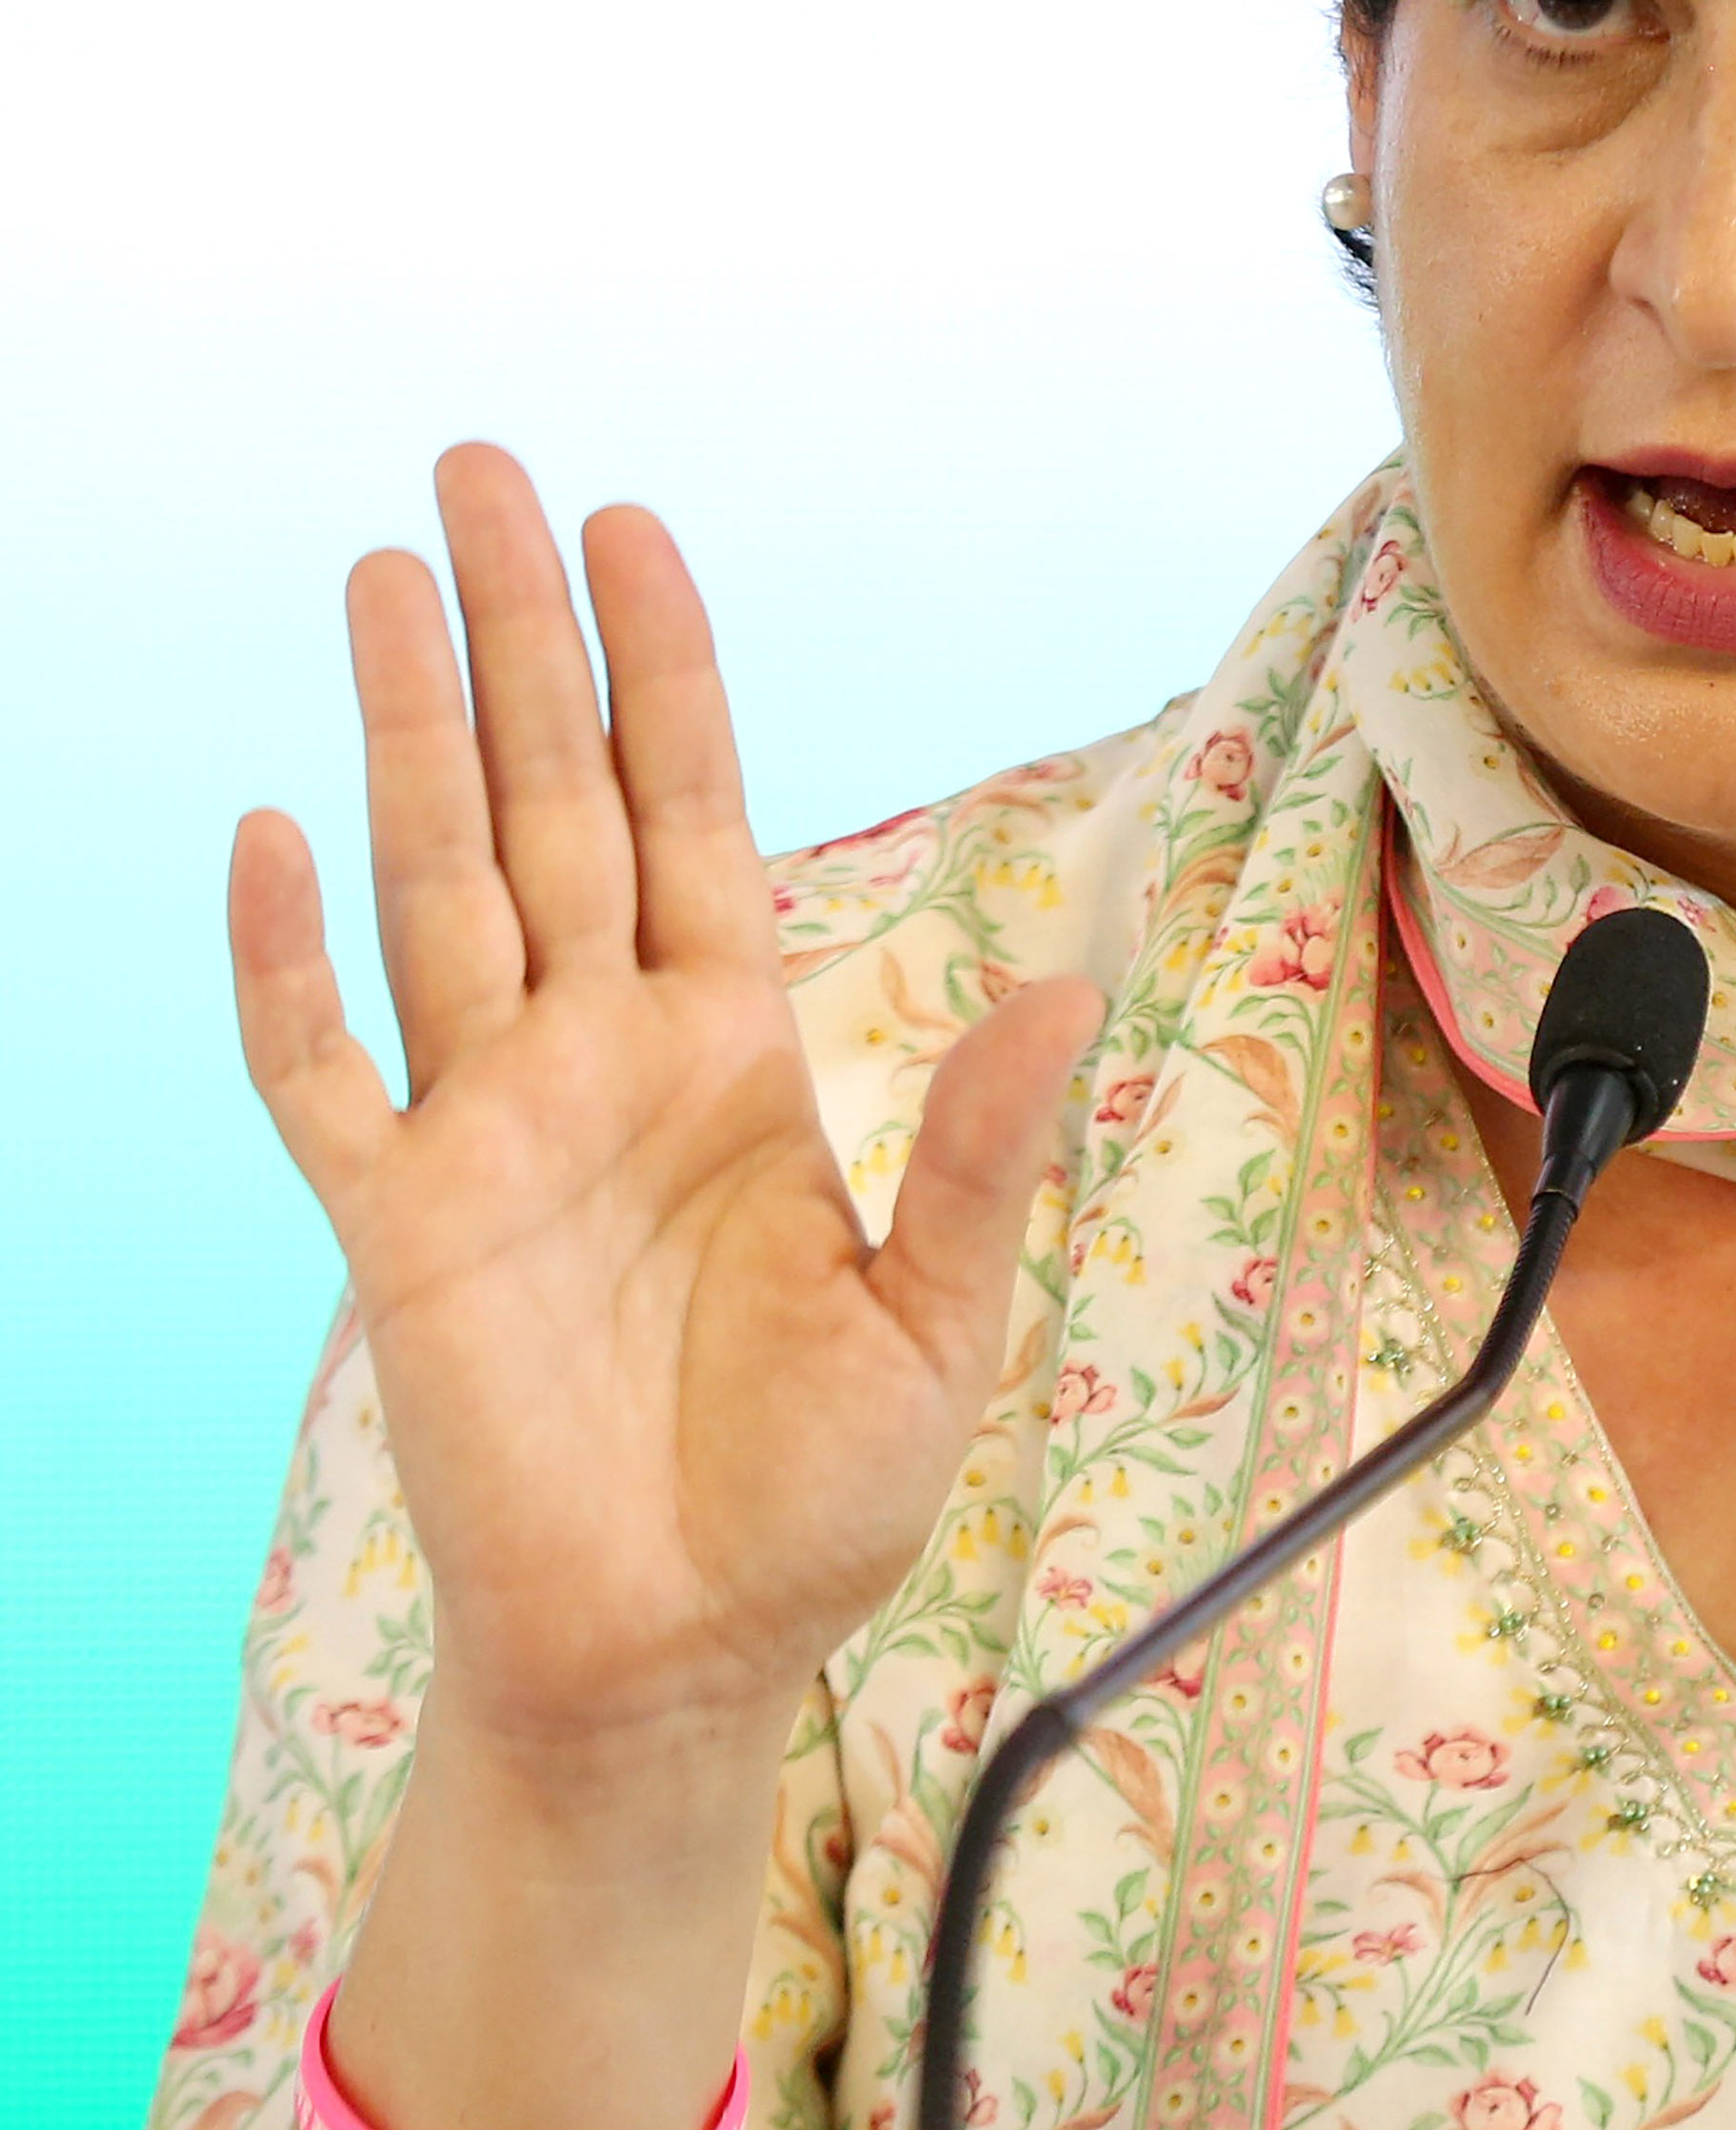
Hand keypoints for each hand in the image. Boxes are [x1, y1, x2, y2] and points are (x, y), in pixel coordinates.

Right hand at [232, 447, 1099, 1804]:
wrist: (684, 1659)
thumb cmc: (813, 1501)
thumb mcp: (938, 1321)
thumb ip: (979, 1150)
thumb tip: (1074, 986)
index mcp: (732, 1056)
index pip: (691, 816)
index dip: (662, 675)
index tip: (634, 527)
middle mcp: (598, 1059)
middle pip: (548, 803)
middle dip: (516, 641)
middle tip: (480, 469)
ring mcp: (487, 1130)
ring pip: (435, 885)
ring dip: (404, 734)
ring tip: (383, 573)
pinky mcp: (396, 1228)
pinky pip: (321, 1071)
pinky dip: (284, 962)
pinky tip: (268, 834)